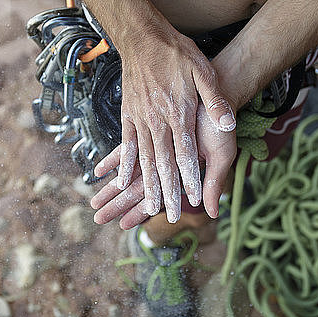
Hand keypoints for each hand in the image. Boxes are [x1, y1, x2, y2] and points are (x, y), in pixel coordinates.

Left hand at [91, 103, 236, 229]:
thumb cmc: (218, 125)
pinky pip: (127, 149)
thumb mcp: (222, 154)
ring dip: (112, 188)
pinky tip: (99, 170)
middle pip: (139, 188)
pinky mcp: (150, 129)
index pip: (158, 196)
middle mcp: (167, 163)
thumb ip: (215, 182)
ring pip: (130, 173)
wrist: (216, 92)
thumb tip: (212, 213)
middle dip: (119, 204)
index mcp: (181, 173)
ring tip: (95, 202)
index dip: (141, 210)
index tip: (125, 224)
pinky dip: (114, 161)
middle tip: (99, 218)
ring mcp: (157, 148)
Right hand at [115, 27, 235, 223]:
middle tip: (171, 215)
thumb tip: (228, 124)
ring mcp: (140, 119)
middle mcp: (158, 120)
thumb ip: (214, 100)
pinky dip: (124, 165)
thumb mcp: (204, 72)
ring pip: (144, 159)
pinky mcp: (128, 115)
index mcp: (179, 112)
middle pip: (163, 163)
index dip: (189, 178)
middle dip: (167, 192)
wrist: (144, 38)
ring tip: (147, 208)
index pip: (185, 154)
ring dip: (146, 185)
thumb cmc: (178, 54)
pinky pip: (126, 145)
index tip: (194, 200)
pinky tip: (121, 181)